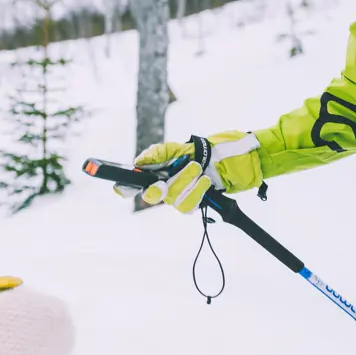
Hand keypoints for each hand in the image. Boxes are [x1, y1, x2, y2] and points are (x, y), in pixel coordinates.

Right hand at [130, 131, 262, 212]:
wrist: (232, 160)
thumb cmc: (203, 152)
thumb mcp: (180, 148)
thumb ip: (158, 153)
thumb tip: (139, 162)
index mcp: (156, 172)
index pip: (135, 184)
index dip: (126, 188)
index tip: (123, 189)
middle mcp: (164, 186)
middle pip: (154, 195)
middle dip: (164, 187)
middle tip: (173, 177)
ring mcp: (179, 196)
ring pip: (174, 201)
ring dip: (187, 185)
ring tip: (199, 172)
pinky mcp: (194, 203)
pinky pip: (189, 206)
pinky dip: (197, 193)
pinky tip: (205, 183)